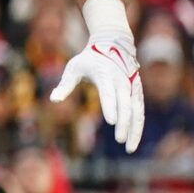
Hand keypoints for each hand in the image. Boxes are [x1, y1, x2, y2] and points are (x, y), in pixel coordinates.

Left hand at [50, 4, 144, 152]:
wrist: (113, 44)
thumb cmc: (89, 58)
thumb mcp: (73, 67)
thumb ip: (65, 84)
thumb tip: (53, 100)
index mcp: (105, 75)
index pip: (109, 93)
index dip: (111, 107)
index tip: (112, 122)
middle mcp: (122, 81)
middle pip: (126, 105)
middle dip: (124, 123)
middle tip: (120, 140)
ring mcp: (132, 87)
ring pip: (137, 111)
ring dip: (135, 129)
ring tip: (130, 149)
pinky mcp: (137, 92)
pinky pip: (139, 111)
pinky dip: (138, 125)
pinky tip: (134, 140)